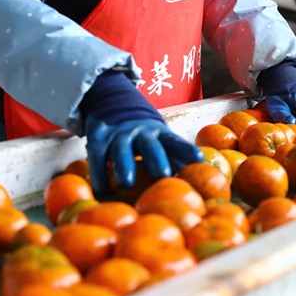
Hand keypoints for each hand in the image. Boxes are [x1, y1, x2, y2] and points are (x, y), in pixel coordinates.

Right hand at [84, 117, 202, 196]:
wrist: (112, 103)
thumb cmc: (143, 135)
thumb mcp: (158, 140)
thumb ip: (172, 159)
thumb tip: (194, 183)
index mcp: (159, 133)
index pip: (175, 142)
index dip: (185, 150)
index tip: (198, 159)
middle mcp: (140, 132)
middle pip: (150, 146)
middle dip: (156, 159)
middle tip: (162, 174)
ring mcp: (118, 135)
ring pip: (121, 150)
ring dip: (124, 167)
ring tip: (126, 185)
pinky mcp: (97, 139)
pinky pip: (97, 158)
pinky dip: (99, 176)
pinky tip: (101, 192)